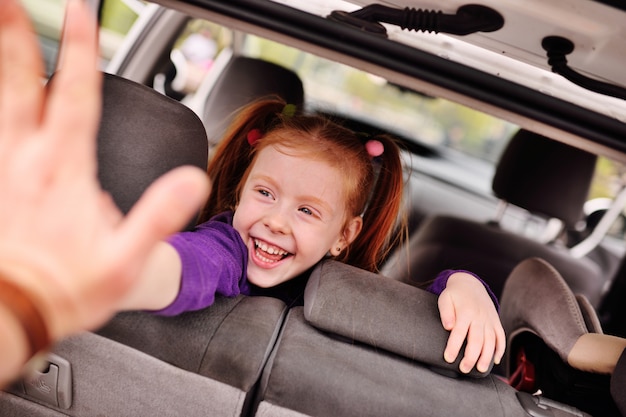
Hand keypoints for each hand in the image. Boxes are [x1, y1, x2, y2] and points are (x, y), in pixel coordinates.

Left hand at [0, 0, 208, 344]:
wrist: (14, 312)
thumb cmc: (68, 286)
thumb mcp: (127, 259)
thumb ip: (159, 216)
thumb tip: (192, 181)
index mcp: (64, 170)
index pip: (75, 96)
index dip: (81, 51)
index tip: (81, 12)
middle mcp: (27, 160)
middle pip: (22, 84)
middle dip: (18, 36)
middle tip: (11, 1)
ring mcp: (2, 170)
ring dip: (0, 62)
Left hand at [437, 272, 505, 372]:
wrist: (471, 284)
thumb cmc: (455, 295)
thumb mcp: (445, 299)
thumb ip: (446, 312)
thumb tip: (448, 327)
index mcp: (465, 312)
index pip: (459, 332)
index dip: (453, 347)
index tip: (448, 358)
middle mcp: (479, 317)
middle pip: (477, 340)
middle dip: (471, 357)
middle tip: (464, 369)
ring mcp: (489, 320)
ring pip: (491, 341)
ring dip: (487, 357)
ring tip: (481, 369)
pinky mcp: (496, 322)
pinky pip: (501, 337)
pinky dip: (500, 349)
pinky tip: (495, 360)